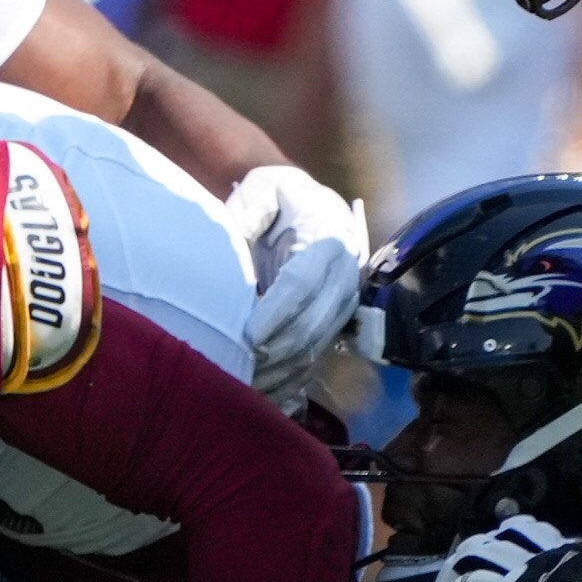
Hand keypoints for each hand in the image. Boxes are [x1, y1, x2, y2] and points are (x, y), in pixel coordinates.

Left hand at [227, 164, 367, 407]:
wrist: (309, 211)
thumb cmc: (280, 200)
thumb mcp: (264, 189)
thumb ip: (248, 209)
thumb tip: (235, 239)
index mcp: (329, 240)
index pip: (302, 282)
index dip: (277, 312)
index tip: (248, 336)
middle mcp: (345, 277)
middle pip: (312, 324)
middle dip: (274, 350)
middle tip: (236, 365)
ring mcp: (344, 306)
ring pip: (314, 349)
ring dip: (278, 371)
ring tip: (241, 384)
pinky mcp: (336, 327)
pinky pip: (314, 361)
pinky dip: (288, 381)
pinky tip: (260, 393)